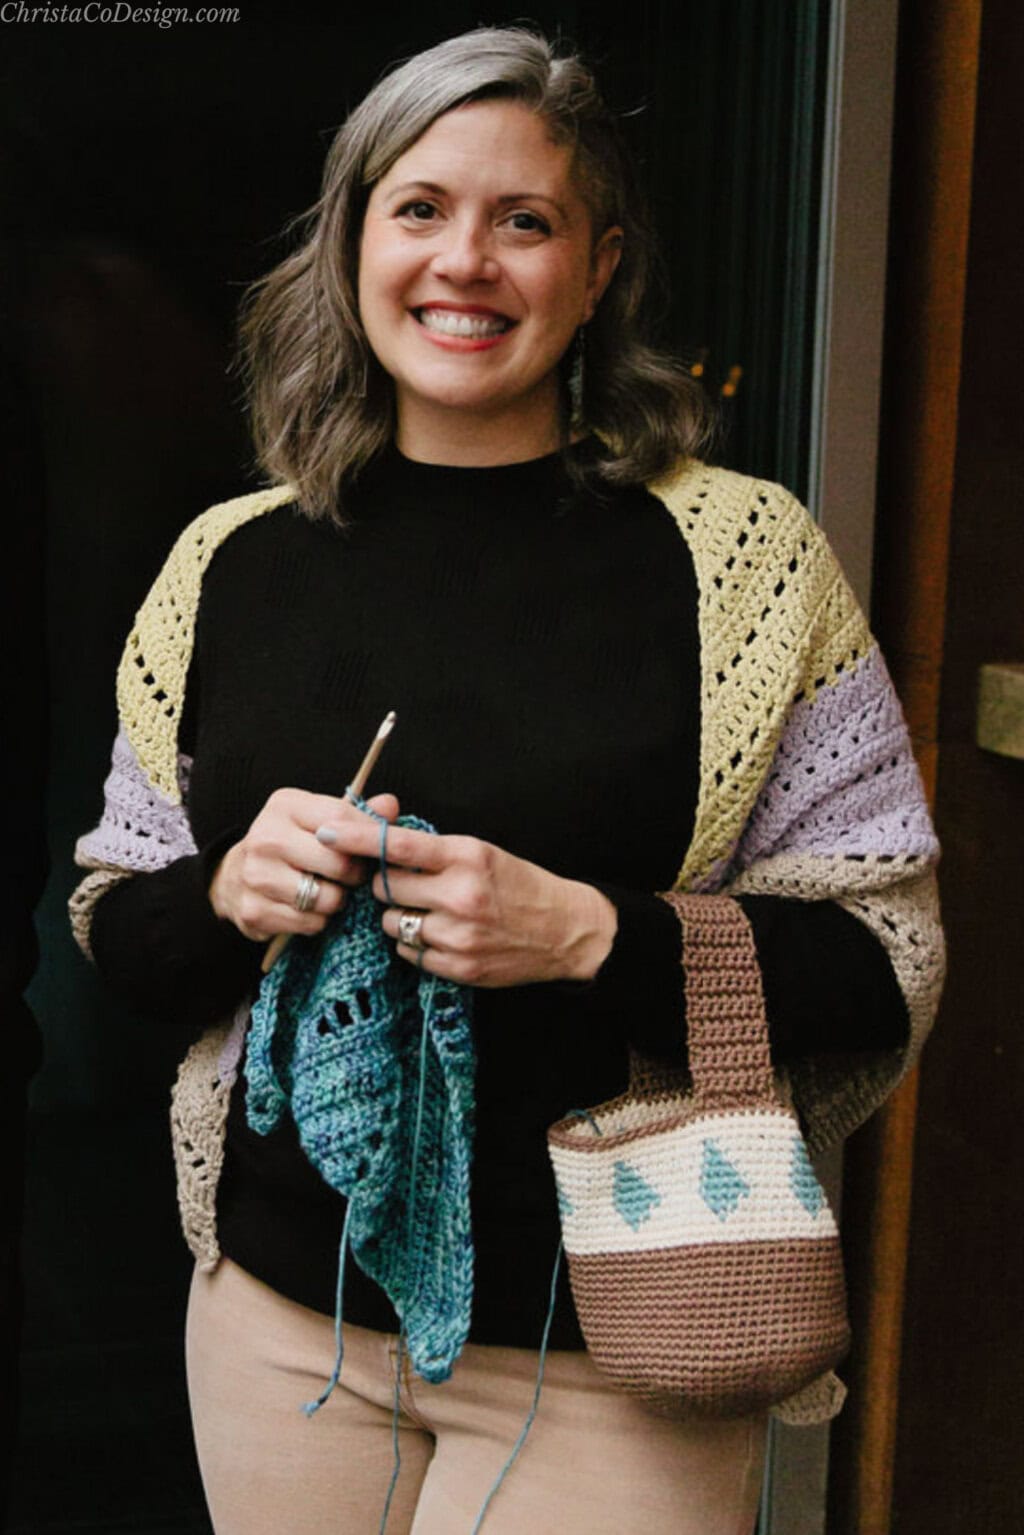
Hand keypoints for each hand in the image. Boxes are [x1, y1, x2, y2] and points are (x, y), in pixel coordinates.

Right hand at [208, 788, 399, 941]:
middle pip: (339, 862)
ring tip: (327, 891)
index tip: (375, 848)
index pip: (341, 817)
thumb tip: (390, 806)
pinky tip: (308, 908)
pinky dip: (318, 920)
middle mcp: (266, 837)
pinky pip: (311, 923)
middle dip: (355, 874)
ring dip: (337, 900)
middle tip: (351, 876)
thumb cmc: (289, 844)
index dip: (367, 836)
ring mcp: (256, 875)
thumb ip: (356, 814)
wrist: (234, 876)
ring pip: (327, 898)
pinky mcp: (254, 911)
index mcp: (285, 806)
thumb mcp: (318, 820)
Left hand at [339, 824, 617, 987]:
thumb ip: (433, 850)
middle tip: (403, 884)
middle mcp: (460, 895)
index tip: (325, 831)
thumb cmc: (519, 884)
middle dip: (385, 886)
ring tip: (430, 912)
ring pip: (393, 924)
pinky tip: (442, 935)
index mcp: (465, 856)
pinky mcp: (458, 967)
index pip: (397, 844)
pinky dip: (417, 944)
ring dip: (399, 917)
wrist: (564, 930)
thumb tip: (380, 843)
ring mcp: (458, 934)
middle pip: (385, 888)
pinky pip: (410, 953)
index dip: (357, 837)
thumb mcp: (481, 853)